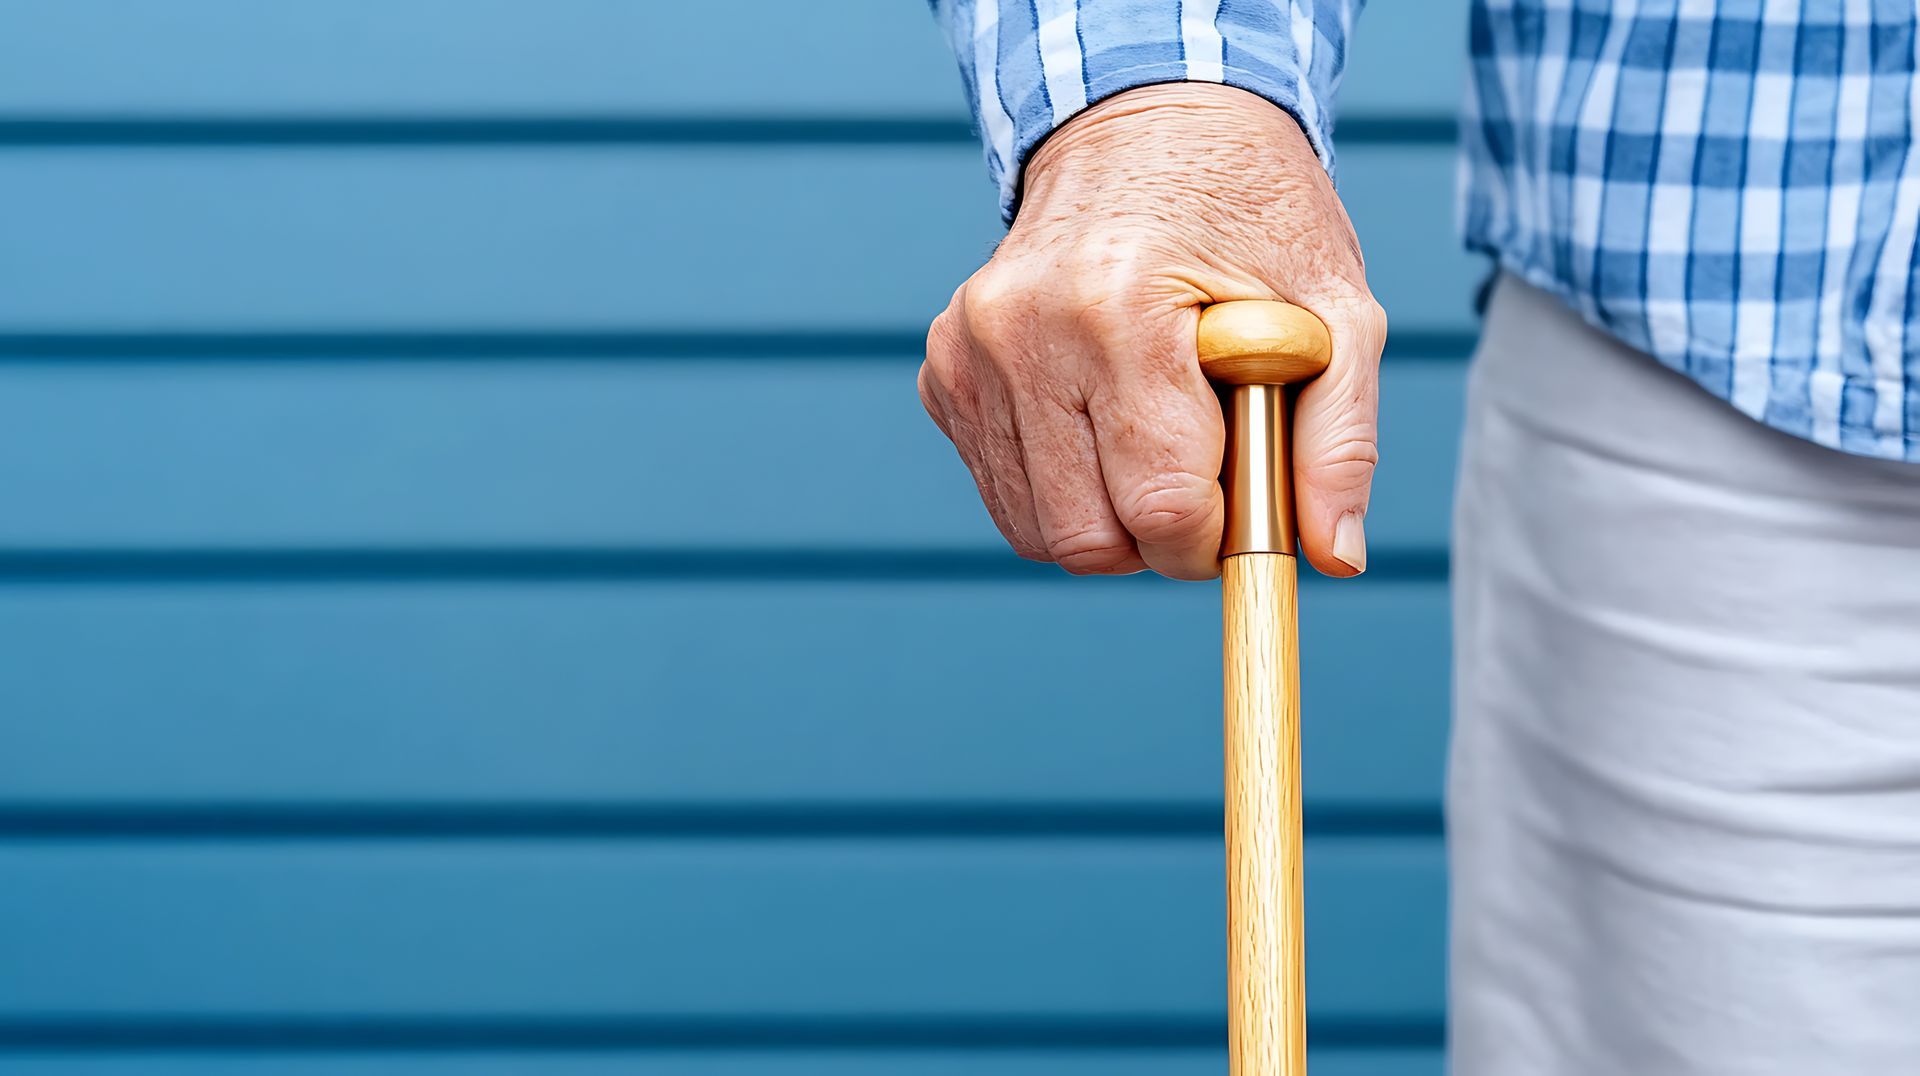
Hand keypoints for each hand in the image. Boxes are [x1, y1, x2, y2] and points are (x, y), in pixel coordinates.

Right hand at [919, 83, 1385, 579]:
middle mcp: (1024, 330)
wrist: (1145, 126)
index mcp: (1119, 307)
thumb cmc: (1249, 215)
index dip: (1211, 537)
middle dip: (1156, 539)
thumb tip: (1335, 557)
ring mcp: (969, 351)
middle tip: (1201, 478)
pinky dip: (1061, 485)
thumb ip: (1340, 438)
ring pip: (1037, 531)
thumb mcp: (1334, 308)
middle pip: (1087, 539)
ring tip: (1152, 438)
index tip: (1240, 505)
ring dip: (1107, 517)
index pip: (1159, 505)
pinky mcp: (944, 371)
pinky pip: (1004, 491)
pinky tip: (1100, 417)